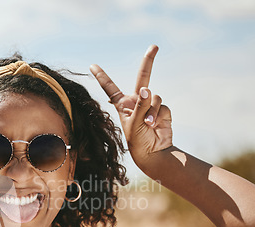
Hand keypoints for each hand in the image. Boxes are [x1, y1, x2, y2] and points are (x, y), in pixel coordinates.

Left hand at [90, 45, 172, 165]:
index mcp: (122, 104)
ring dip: (151, 110)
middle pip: (143, 76)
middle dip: (149, 61)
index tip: (92, 66)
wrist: (152, 152)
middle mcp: (136, 101)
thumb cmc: (137, 139)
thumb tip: (146, 89)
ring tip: (148, 123)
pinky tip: (156, 125)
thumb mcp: (133, 123)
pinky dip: (159, 115)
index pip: (110, 88)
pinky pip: (162, 105)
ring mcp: (150, 104)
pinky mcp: (162, 109)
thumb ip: (139, 105)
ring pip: (154, 96)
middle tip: (154, 46)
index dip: (101, 76)